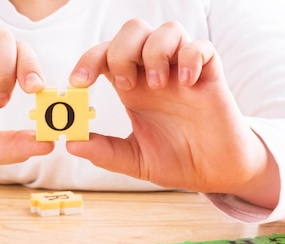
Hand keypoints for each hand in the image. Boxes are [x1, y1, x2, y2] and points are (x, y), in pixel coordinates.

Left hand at [67, 19, 279, 208]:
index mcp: (132, 87)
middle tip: (124, 84)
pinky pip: (202, 47)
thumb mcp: (133, 160)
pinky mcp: (210, 77)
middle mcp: (156, 73)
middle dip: (120, 50)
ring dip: (155, 51)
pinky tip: (187, 84)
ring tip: (156, 86)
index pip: (105, 55)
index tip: (78, 83)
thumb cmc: (175, 160)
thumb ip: (104, 152)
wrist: (214, 172)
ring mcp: (183, 72)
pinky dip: (190, 57)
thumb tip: (70, 144)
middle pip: (133, 31)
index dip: (88, 60)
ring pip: (167, 30)